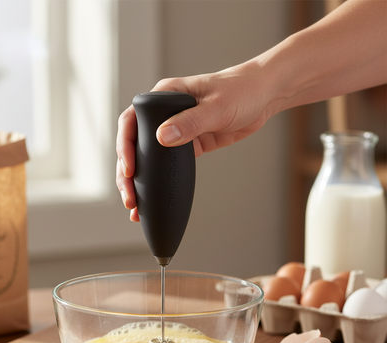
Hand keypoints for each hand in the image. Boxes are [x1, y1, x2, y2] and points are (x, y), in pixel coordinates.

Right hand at [115, 61, 275, 221]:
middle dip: (127, 173)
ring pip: (148, 159)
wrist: (264, 96)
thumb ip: (190, 122)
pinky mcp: (187, 145)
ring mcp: (174, 130)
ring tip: (134, 206)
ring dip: (139, 182)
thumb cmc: (241, 90)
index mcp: (164, 96)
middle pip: (134, 145)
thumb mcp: (216, 106)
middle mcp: (163, 114)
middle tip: (130, 197)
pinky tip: (152, 198)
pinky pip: (167, 165)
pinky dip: (158, 182)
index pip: (131, 121)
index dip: (125, 146)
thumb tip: (162, 138)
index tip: (129, 169)